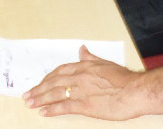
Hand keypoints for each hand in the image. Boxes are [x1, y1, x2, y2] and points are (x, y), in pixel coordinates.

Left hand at [23, 45, 143, 119]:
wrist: (135, 91)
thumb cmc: (124, 78)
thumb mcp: (105, 63)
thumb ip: (90, 58)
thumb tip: (82, 49)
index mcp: (84, 67)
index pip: (60, 71)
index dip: (48, 78)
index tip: (40, 83)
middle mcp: (79, 77)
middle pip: (53, 82)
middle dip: (39, 89)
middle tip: (27, 95)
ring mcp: (80, 91)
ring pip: (55, 94)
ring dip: (40, 98)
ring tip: (30, 103)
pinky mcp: (84, 105)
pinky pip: (64, 106)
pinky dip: (51, 109)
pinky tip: (43, 112)